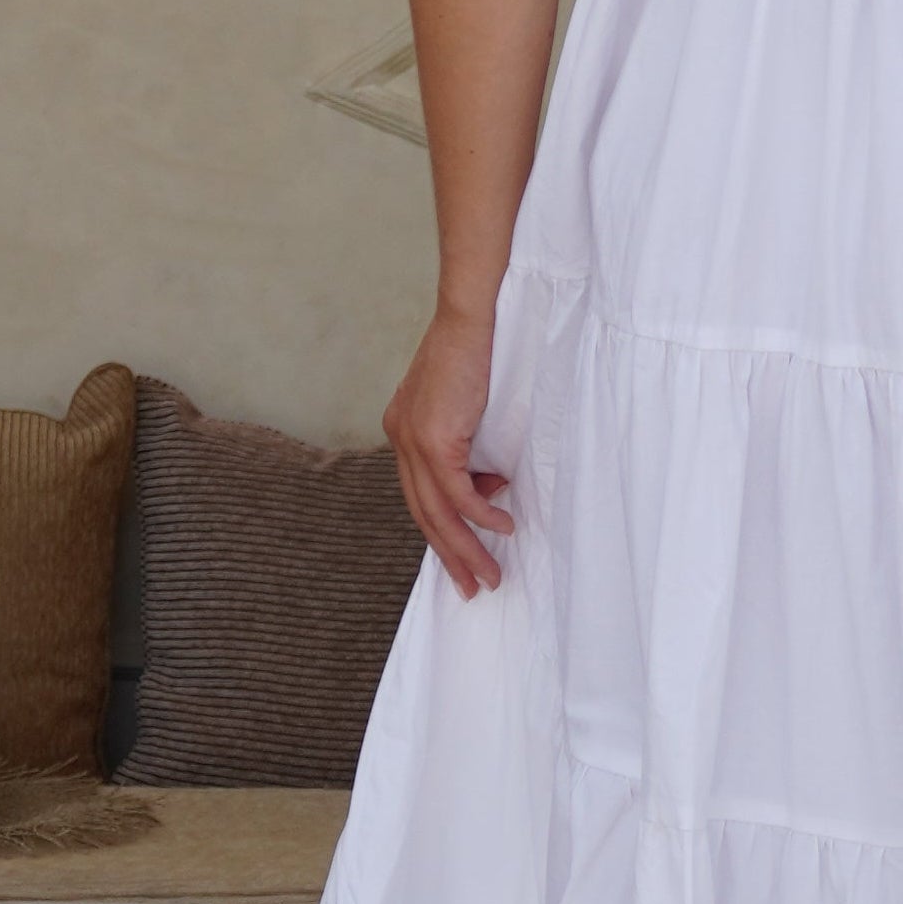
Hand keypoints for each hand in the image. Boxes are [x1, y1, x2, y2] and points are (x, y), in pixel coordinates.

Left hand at [384, 303, 514, 598]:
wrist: (472, 317)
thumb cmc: (478, 353)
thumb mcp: (470, 410)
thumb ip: (472, 449)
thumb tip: (491, 486)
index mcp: (404, 432)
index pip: (421, 495)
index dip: (442, 532)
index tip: (463, 560)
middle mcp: (401, 440)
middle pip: (424, 514)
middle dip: (451, 555)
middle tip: (472, 586)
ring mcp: (413, 441)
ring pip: (438, 512)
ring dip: (466, 548)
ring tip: (490, 574)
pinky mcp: (433, 439)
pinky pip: (457, 493)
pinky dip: (481, 514)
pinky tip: (502, 526)